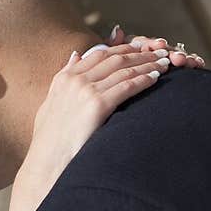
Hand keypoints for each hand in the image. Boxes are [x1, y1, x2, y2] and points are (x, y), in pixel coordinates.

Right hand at [24, 41, 166, 193]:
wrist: (47, 163)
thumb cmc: (49, 140)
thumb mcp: (50, 102)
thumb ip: (63, 77)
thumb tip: (75, 55)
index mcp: (65, 77)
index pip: (100, 54)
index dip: (123, 48)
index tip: (139, 48)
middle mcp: (75, 80)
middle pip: (115, 58)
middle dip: (140, 53)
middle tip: (159, 52)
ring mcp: (86, 91)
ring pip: (124, 70)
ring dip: (147, 64)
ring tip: (164, 63)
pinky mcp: (97, 105)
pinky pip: (126, 86)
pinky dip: (143, 80)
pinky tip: (156, 79)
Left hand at [109, 24, 204, 69]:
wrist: (106, 86)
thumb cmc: (104, 74)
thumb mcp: (104, 59)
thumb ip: (111, 46)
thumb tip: (118, 30)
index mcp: (131, 48)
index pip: (144, 43)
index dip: (152, 44)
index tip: (160, 45)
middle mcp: (147, 51)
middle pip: (162, 49)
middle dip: (172, 53)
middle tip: (180, 59)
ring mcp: (158, 60)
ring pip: (173, 55)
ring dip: (184, 57)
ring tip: (194, 62)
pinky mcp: (166, 70)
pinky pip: (180, 64)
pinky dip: (190, 62)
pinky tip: (199, 63)